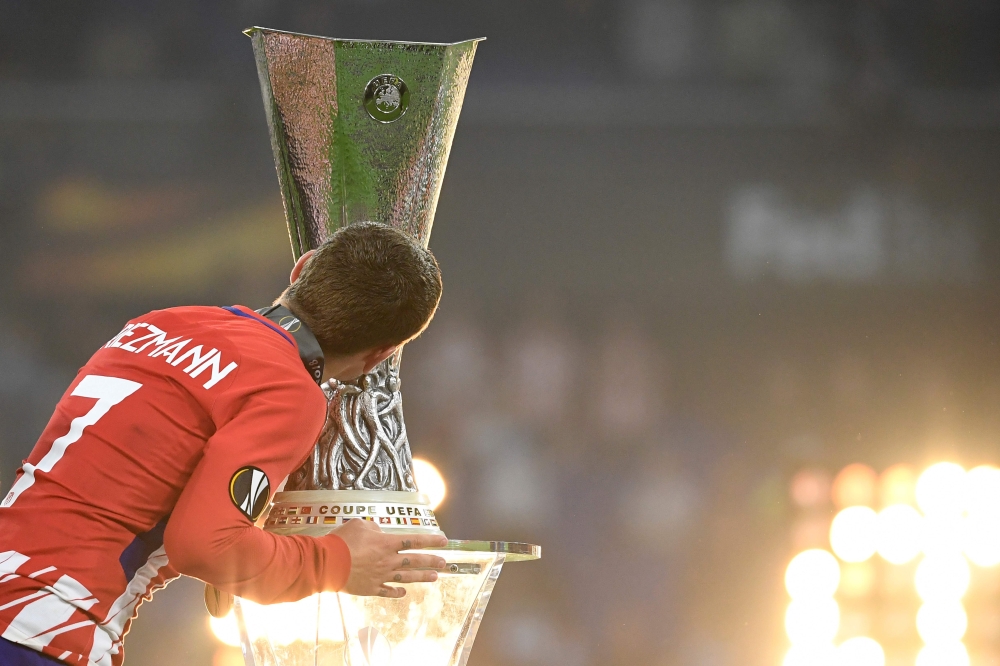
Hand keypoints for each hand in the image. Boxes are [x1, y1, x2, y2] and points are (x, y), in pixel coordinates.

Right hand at [332, 519, 447, 597]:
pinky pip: (387, 591)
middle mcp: (387, 560)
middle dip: (431, 561)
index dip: (430, 541)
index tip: (444, 541)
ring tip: (435, 577)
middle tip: (444, 563)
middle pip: (414, 560)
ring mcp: (380, 576)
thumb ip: (374, 528)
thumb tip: (379, 533)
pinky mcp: (371, 588)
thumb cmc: (342, 541)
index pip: (414, 540)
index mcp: (386, 543)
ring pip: (406, 577)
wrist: (327, 563)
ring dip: (422, 577)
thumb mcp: (359, 525)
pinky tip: (404, 591)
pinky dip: (397, 591)